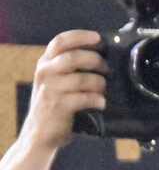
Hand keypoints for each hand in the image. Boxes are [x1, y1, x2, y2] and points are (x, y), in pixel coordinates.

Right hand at [21, 31, 107, 152]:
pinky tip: (102, 103)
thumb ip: (67, 69)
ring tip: (105, 88)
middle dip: (95, 60)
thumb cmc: (53, 106)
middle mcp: (46, 72)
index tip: (98, 38)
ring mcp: (52, 89)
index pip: (61, 41)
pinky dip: (97, 100)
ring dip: (99, 82)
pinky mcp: (59, 106)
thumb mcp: (54, 82)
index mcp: (45, 63)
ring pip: (82, 78)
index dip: (81, 37)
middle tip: (107, 68)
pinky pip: (84, 98)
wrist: (40, 132)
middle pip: (74, 57)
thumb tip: (98, 59)